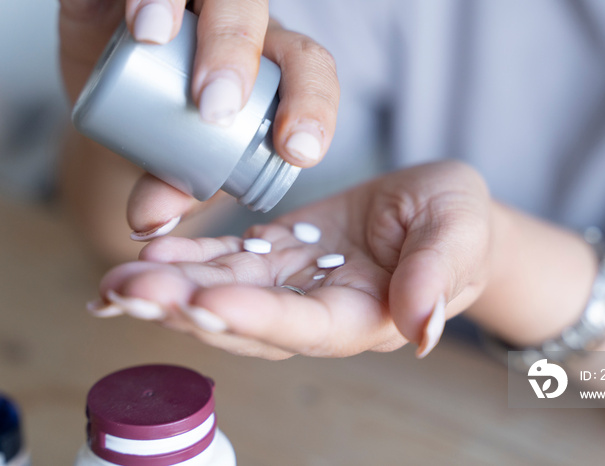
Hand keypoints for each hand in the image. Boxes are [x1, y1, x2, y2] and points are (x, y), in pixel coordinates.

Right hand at [59, 0, 339, 237]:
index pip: (308, 68)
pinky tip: (132, 17)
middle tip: (213, 108)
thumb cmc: (175, 134)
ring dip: (176, 0)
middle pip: (254, 12)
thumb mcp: (180, 165)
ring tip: (151, 36)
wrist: (118, 99)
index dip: (313, 102)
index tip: (296, 150)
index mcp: (271, 64)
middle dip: (237, 52)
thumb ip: (172, 188)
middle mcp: (236, 22)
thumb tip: (148, 223)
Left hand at [91, 161, 493, 358]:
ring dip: (171, 288)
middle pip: (247, 321)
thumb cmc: (460, 223)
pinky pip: (228, 260)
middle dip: (187, 308)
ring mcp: (294, 283)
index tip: (206, 303)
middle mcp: (319, 310)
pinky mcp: (278, 254)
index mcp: (365, 314)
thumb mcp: (459, 233)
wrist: (441, 211)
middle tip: (129, 292)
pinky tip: (148, 254)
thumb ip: (437, 276)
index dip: (256, 317)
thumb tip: (422, 326)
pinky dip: (187, 259)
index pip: (305, 326)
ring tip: (116, 280)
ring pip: (227, 293)